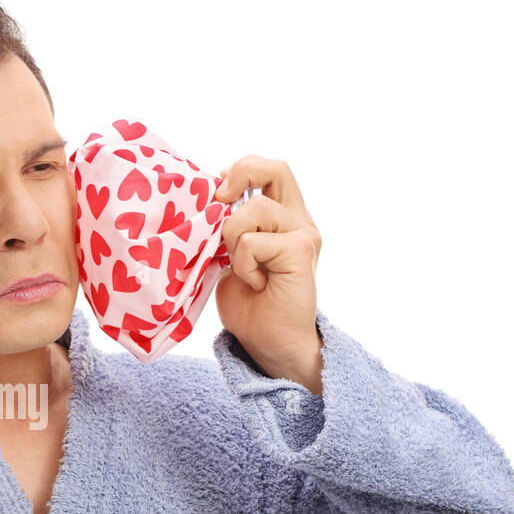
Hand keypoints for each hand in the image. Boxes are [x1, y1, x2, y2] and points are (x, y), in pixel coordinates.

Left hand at [213, 156, 323, 392]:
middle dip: (241, 175)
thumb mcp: (229, 259)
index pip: (269, 172)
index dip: (240, 171)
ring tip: (243, 270)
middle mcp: (298, 221)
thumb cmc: (250, 307)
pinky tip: (255, 284)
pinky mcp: (300, 249)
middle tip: (219, 200)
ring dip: (233, 239)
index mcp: (283, 220)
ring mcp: (303, 233)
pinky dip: (243, 263)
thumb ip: (228, 230)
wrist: (270, 344)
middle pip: (275, 168)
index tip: (217, 194)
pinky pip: (253, 241)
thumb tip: (210, 203)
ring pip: (255, 207)